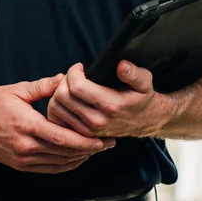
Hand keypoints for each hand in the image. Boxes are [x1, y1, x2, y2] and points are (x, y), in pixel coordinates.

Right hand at [0, 75, 115, 173]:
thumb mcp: (16, 90)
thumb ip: (43, 86)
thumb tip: (65, 79)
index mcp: (26, 125)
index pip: (64, 138)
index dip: (87, 141)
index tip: (104, 137)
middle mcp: (26, 146)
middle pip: (66, 153)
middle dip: (90, 149)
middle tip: (108, 143)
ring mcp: (23, 158)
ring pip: (60, 163)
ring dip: (81, 158)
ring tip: (96, 149)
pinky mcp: (20, 165)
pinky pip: (50, 169)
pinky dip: (66, 165)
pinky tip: (77, 158)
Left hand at [47, 61, 171, 139]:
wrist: (145, 121)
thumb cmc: (141, 99)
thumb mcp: (145, 83)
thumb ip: (134, 74)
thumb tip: (121, 66)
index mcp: (110, 105)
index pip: (77, 86)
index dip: (73, 72)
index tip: (79, 67)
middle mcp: (96, 120)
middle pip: (63, 96)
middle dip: (64, 80)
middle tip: (73, 75)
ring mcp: (87, 130)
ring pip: (56, 107)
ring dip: (58, 92)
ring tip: (70, 85)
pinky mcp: (82, 134)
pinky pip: (58, 118)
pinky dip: (58, 105)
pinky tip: (68, 97)